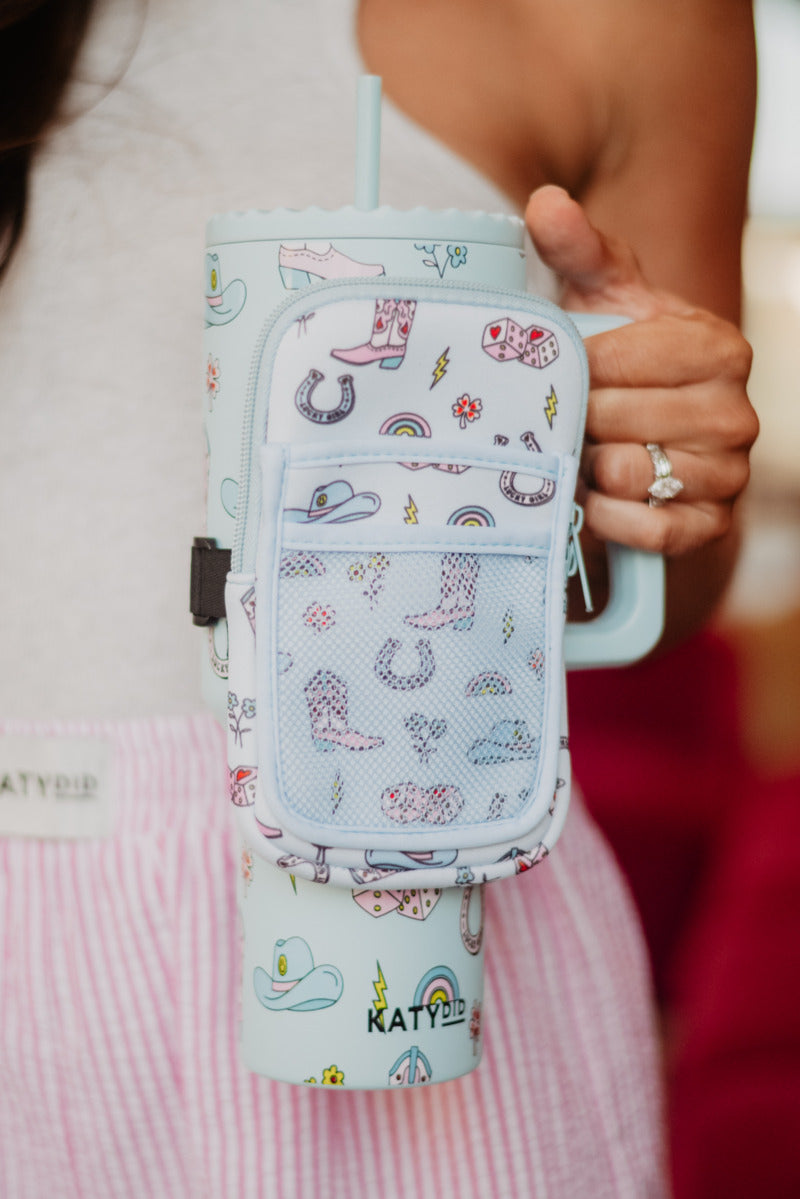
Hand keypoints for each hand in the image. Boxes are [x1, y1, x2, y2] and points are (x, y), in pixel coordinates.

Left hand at [525, 186, 757, 556]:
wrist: (642, 442)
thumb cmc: (620, 360)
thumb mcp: (601, 300)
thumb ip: (578, 250)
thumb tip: (546, 204)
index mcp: (716, 346)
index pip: (619, 360)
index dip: (573, 370)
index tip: (559, 372)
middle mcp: (736, 411)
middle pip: (618, 419)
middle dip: (577, 421)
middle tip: (567, 420)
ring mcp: (729, 474)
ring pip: (629, 474)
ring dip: (589, 469)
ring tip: (583, 455)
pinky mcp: (710, 527)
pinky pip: (648, 531)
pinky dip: (610, 518)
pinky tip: (595, 499)